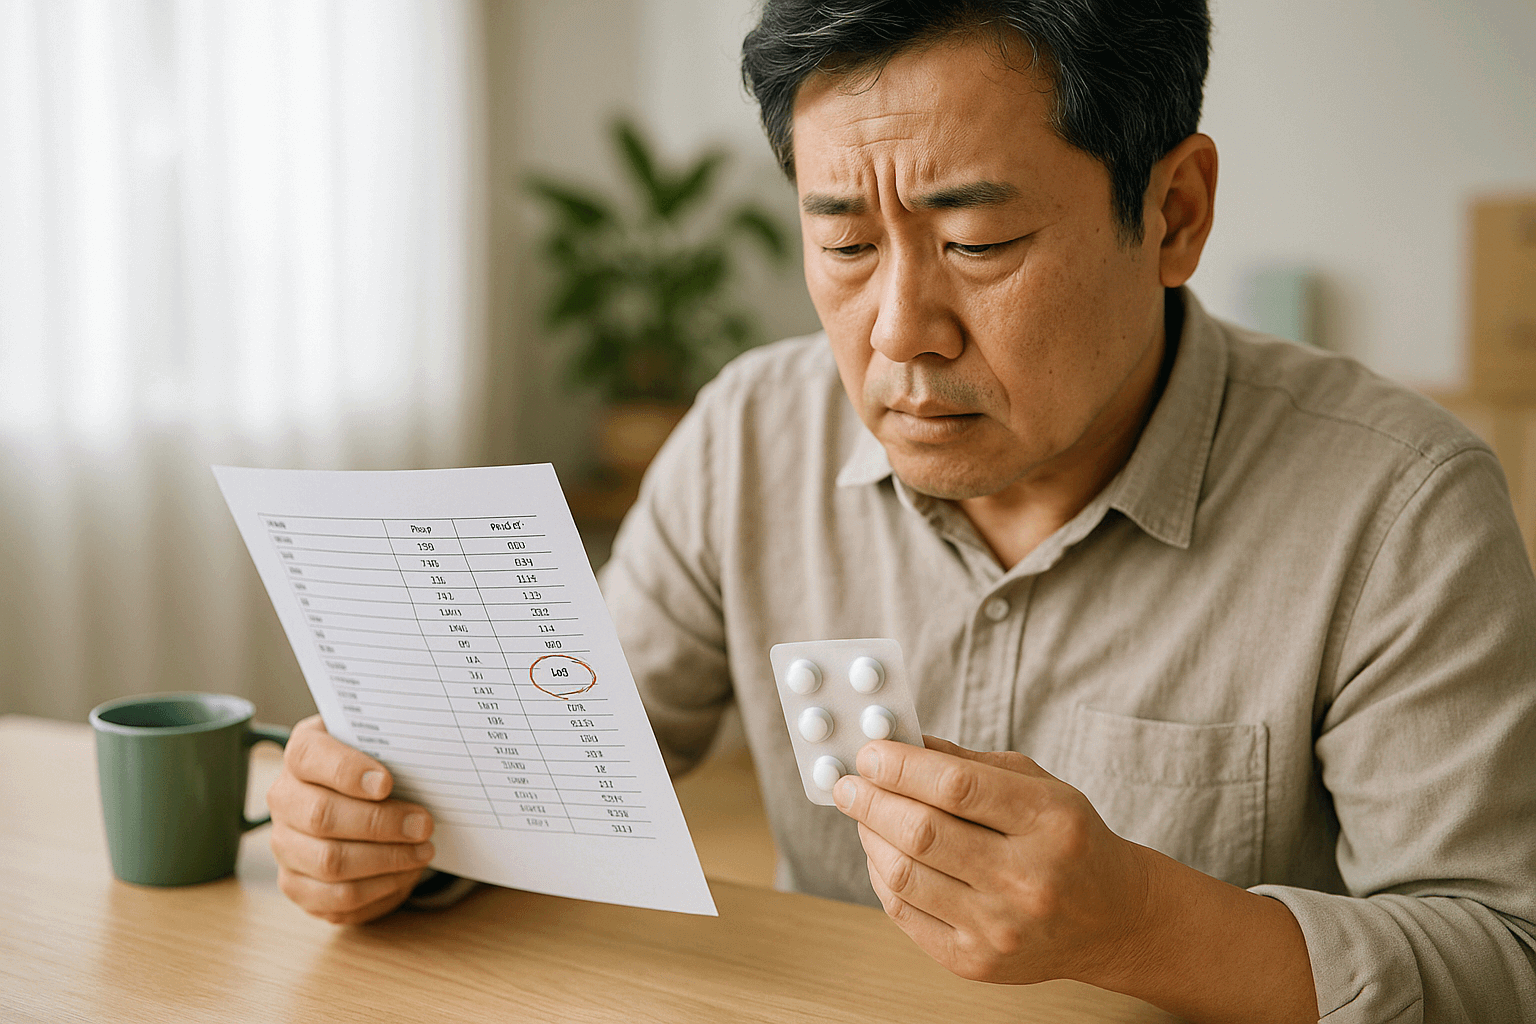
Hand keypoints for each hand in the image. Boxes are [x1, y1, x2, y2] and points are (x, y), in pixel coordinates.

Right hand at [266, 715, 435, 923]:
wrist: (360, 807)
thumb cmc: (375, 774)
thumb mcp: (383, 751)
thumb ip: (393, 751)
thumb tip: (426, 763)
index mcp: (302, 754)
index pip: (308, 756)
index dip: (346, 770)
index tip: (386, 783)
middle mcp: (284, 798)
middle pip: (321, 815)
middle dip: (380, 823)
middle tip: (423, 825)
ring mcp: (284, 844)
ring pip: (330, 861)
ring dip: (385, 860)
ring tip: (422, 851)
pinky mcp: (296, 884)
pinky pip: (336, 897)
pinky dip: (377, 888)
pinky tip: (403, 874)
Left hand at [832, 735, 1154, 986]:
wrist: (1112, 920)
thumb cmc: (1069, 840)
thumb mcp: (1038, 786)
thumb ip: (967, 765)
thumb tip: (899, 743)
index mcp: (1051, 822)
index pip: (957, 788)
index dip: (900, 766)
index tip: (868, 752)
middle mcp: (1028, 879)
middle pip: (923, 833)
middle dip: (871, 800)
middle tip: (847, 782)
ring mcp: (1001, 928)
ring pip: (904, 875)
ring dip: (870, 836)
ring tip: (864, 814)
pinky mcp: (976, 962)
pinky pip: (904, 913)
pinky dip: (882, 876)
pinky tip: (882, 852)